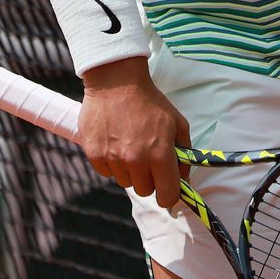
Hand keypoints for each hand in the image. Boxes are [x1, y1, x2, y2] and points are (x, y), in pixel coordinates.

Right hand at [78, 56, 188, 207]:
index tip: (168, 192)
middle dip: (150, 179)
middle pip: (145, 191)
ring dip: (130, 171)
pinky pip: (107, 172)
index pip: (167, 194)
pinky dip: (112, 163)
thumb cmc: (151, 102)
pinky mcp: (94, 154)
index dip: (170, 196)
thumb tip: (185, 179)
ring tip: (131, 146)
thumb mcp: (177, 123)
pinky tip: (115, 143)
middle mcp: (136, 160)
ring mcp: (113, 158)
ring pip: (125, 182)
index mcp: (160, 154)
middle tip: (149, 160)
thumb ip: (184, 153)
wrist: (117, 82)